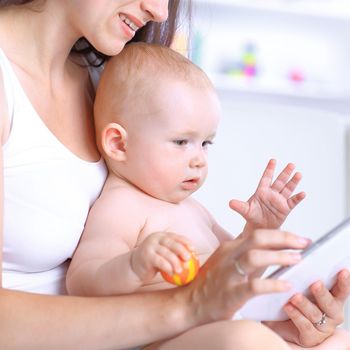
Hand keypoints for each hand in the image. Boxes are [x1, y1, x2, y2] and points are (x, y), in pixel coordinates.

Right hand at [130, 232, 192, 282]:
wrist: (135, 267)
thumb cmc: (154, 261)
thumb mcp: (164, 254)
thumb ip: (175, 253)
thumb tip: (194, 258)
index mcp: (162, 235)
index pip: (176, 237)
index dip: (186, 242)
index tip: (193, 250)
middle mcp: (155, 238)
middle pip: (171, 243)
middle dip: (182, 250)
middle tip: (188, 259)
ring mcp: (150, 246)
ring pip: (166, 253)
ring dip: (175, 262)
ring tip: (181, 270)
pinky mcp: (146, 256)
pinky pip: (159, 261)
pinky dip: (167, 267)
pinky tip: (172, 273)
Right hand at [183, 229, 308, 321]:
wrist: (190, 302)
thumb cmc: (211, 282)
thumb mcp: (226, 260)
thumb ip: (245, 252)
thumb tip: (269, 246)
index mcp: (230, 247)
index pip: (258, 234)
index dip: (282, 235)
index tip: (299, 239)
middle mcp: (229, 256)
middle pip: (258, 238)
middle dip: (283, 238)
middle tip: (303, 243)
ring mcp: (229, 274)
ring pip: (255, 257)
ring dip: (278, 256)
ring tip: (297, 259)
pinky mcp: (231, 293)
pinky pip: (253, 286)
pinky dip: (272, 284)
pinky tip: (285, 285)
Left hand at [229, 159, 304, 232]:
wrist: (260, 228)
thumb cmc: (252, 216)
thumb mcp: (245, 211)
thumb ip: (239, 206)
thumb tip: (230, 202)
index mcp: (261, 191)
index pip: (266, 178)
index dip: (269, 169)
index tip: (273, 160)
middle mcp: (272, 194)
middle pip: (279, 181)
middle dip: (285, 173)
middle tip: (291, 164)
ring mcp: (279, 200)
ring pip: (287, 189)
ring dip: (293, 182)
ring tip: (298, 174)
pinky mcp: (285, 208)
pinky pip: (292, 202)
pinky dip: (297, 198)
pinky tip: (302, 193)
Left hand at [264, 269, 349, 346]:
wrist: (282, 324)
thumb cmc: (295, 301)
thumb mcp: (301, 287)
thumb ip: (303, 276)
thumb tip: (296, 257)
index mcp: (333, 299)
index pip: (341, 289)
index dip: (344, 281)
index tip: (343, 270)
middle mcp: (331, 314)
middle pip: (330, 303)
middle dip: (322, 293)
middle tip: (315, 283)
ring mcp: (323, 327)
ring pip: (315, 314)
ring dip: (305, 304)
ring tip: (295, 296)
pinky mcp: (311, 337)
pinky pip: (305, 326)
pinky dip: (296, 315)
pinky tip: (288, 306)